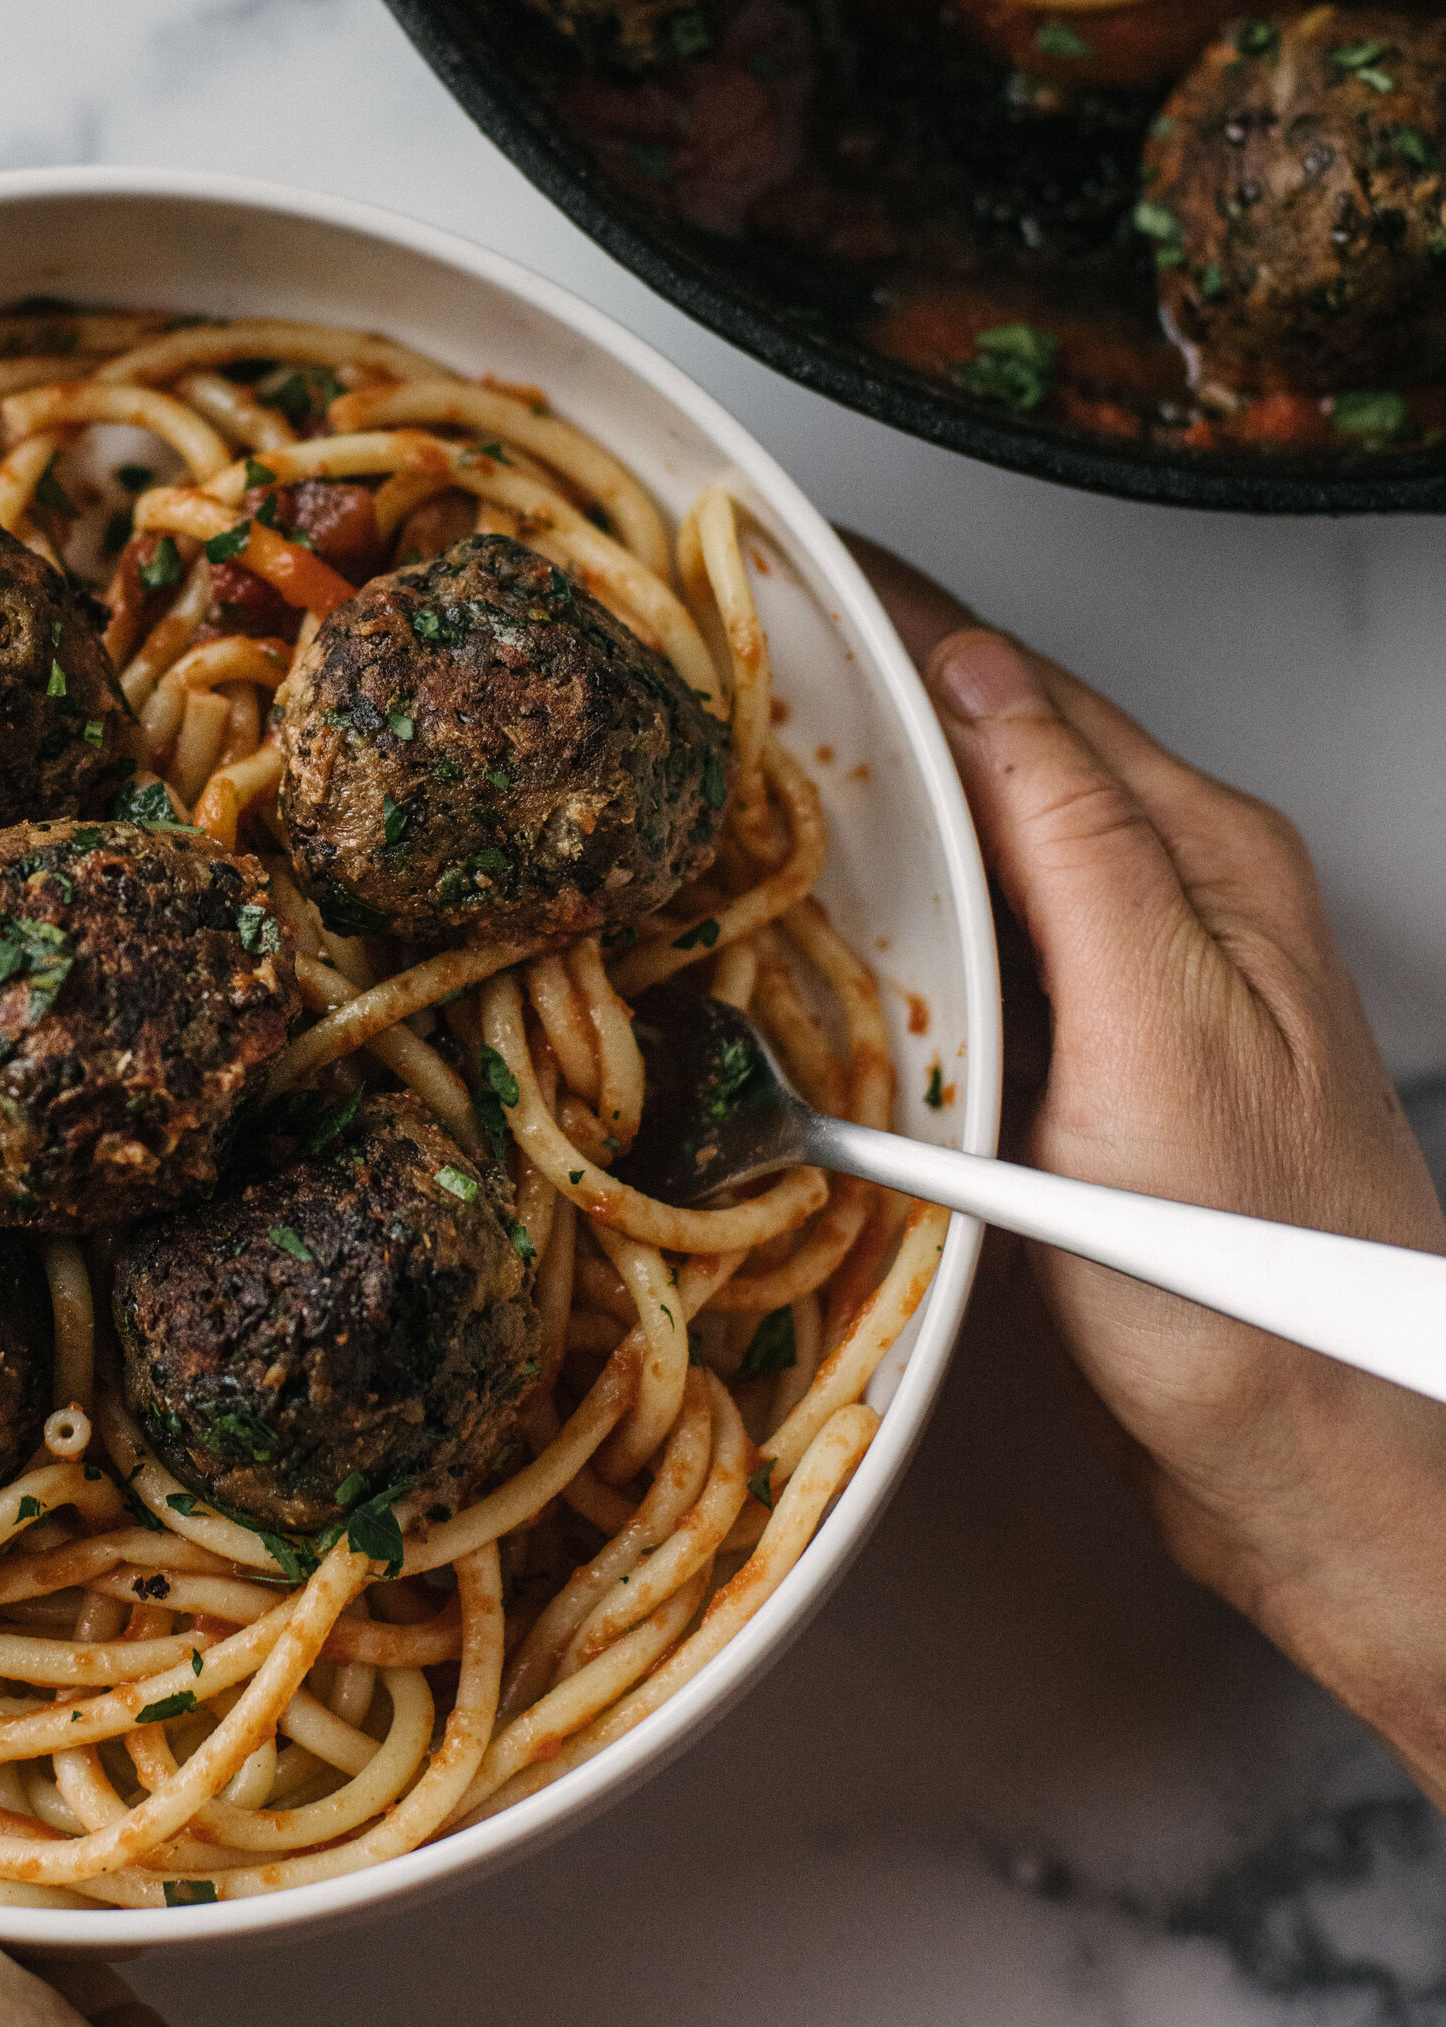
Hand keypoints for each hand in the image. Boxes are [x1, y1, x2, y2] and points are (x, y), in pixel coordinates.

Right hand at [851, 540, 1445, 1804]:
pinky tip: (805, 931)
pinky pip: (966, 966)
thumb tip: (977, 674)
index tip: (776, 556)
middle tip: (715, 641)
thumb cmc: (1255, 1281)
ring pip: (975, 858)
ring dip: (865, 804)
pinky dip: (882, 926)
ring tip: (727, 755)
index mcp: (1202, 862)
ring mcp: (1125, 999)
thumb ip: (1076, 841)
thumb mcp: (1161, 1027)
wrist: (1312, 1469)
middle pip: (996, 755)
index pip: (1022, 686)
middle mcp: (1171, 910)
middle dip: (866, 686)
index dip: (898, 613)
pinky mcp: (1079, 1090)